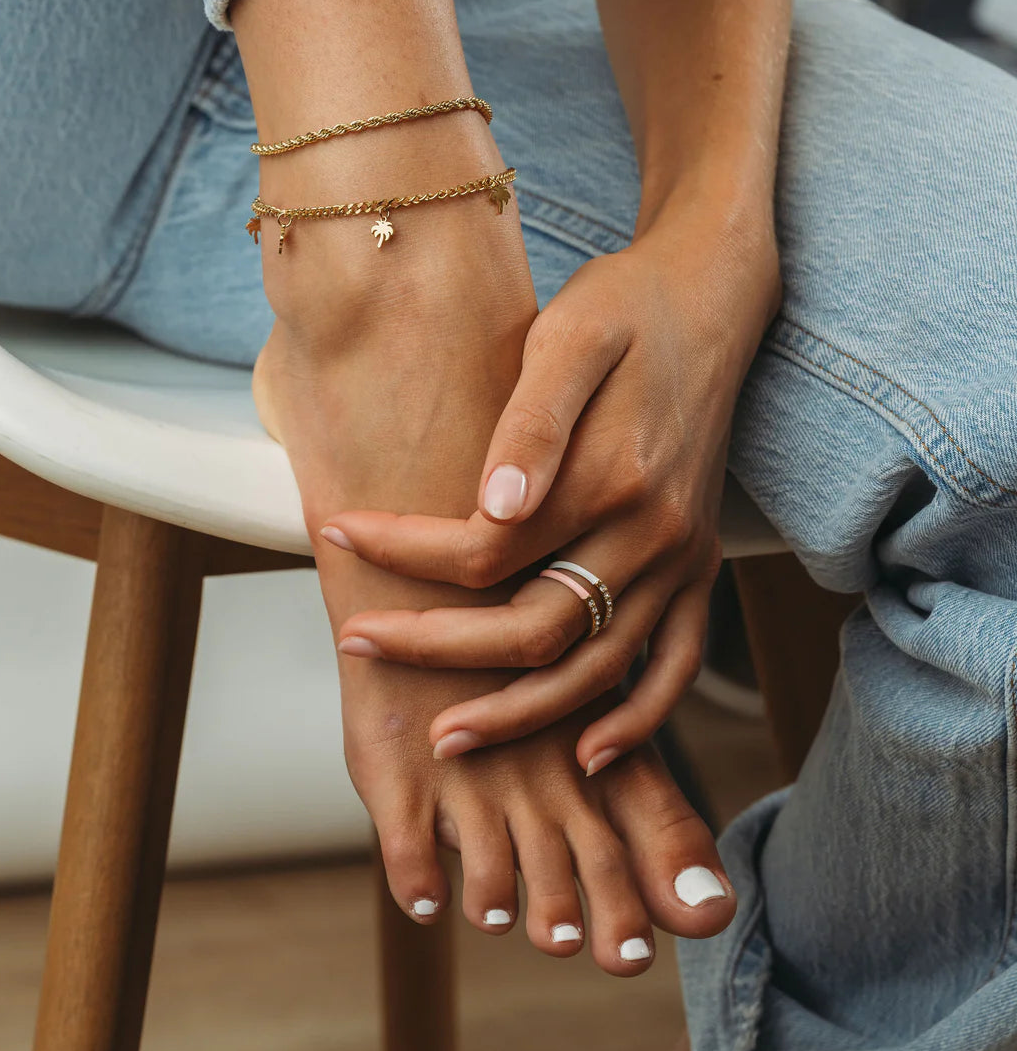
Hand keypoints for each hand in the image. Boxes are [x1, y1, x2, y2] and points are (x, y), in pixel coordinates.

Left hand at [321, 199, 780, 772]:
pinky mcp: (700, 565)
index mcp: (612, 477)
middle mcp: (655, 533)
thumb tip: (492, 504)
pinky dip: (637, 721)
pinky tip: (586, 752)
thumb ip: (533, 423)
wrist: (711, 298)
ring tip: (447, 736)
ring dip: (520, 713)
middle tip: (359, 641)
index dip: (405, 555)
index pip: (486, 551)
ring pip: (597, 670)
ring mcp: (684, 558)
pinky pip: (676, 666)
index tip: (338, 533)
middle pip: (533, 629)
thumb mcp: (570, 335)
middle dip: (438, 649)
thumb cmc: (624, 307)